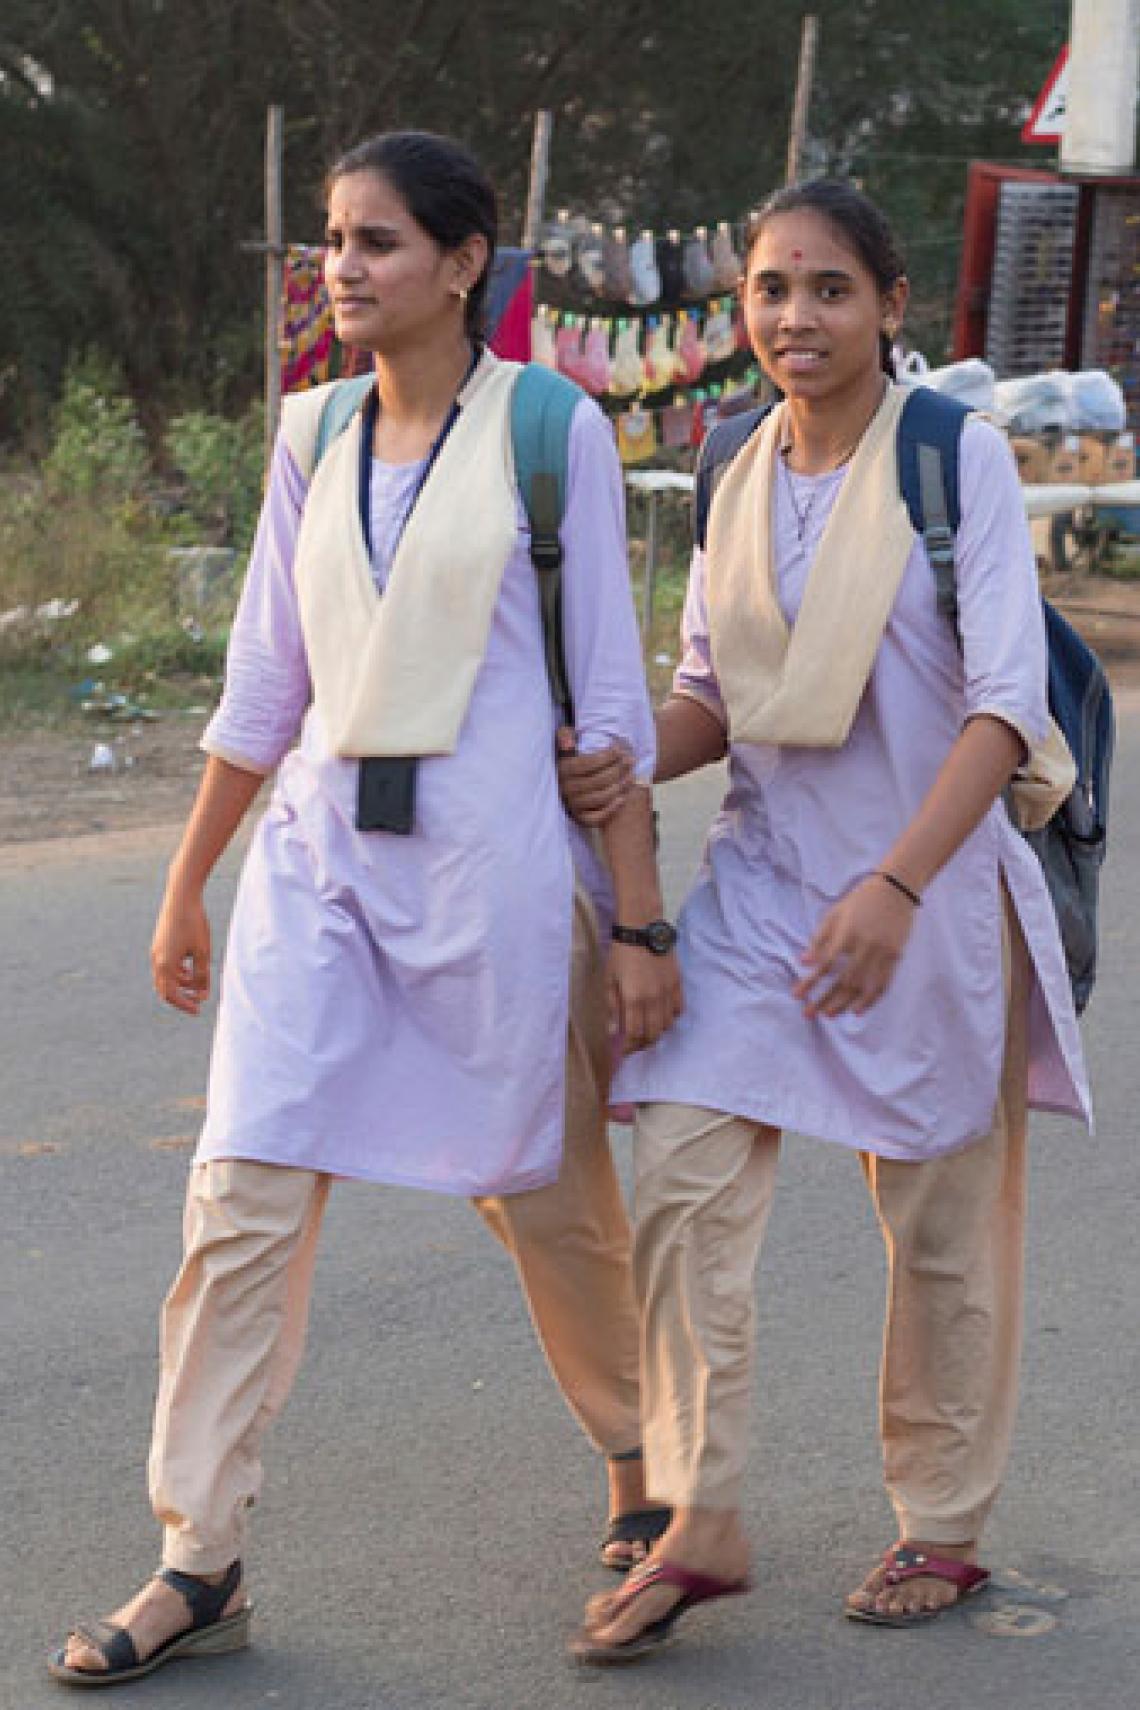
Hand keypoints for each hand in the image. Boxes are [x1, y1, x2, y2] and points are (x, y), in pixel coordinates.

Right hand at [151, 885, 211, 1014]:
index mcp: (165, 965)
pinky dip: (177, 972)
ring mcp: (156, 951)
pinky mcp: (159, 944)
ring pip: (165, 977)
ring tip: (197, 985)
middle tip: (196, 1003)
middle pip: (165, 989)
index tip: (198, 1010)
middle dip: (181, 997)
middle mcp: (156, 960)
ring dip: (180, 984)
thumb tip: (202, 996)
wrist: (181, 897)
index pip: (172, 995)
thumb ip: (202, 976)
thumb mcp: (203, 952)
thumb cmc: (194, 923)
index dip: (185, 1004)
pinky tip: (191, 970)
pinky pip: (166, 966)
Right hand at [556, 727, 634, 826]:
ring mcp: (574, 805)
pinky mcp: (582, 819)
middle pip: (597, 780)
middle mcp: (567, 789)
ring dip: (619, 786)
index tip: (619, 750)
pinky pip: (598, 818)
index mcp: (563, 770)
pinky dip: (612, 808)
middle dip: (618, 769)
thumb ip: (565, 737)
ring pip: (600, 798)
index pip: (586, 764)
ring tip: (631, 776)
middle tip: (631, 761)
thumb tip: (567, 738)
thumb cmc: (575, 763)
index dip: (605, 757)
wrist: (572, 788)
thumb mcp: (568, 746)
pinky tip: (623, 797)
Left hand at [606, 943, 682, 1052]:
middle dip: (643, 1044)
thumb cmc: (620, 954)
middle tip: (634, 1044)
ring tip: (647, 1031)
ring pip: (667, 1025)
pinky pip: (678, 1010)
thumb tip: (613, 1031)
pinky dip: (671, 1018)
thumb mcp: (609, 980)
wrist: (642, 929)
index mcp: (634, 999)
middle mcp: (653, 999)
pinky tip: (662, 1017)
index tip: (623, 1051)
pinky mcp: (677, 983)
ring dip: (657, 1032)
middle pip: (653, 1034)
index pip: (635, 1034)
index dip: (629, 1047)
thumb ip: (612, 1007)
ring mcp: (668, 992)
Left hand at [792, 875, 916, 1019]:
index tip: (797, 995)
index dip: (810, 982)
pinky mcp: (895, 957)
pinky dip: (870, 1000)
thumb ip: (819, 939)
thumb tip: (803, 962)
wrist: (895, 889)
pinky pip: (883, 985)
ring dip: (844, 1004)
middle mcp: (865, 946)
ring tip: (829, 1015)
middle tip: (809, 1013)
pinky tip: (858, 1011)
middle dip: (824, 1000)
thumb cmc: (859, 901)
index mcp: (847, 934)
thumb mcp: (834, 914)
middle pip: (843, 981)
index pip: (825, 965)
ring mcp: (883, 953)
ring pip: (862, 987)